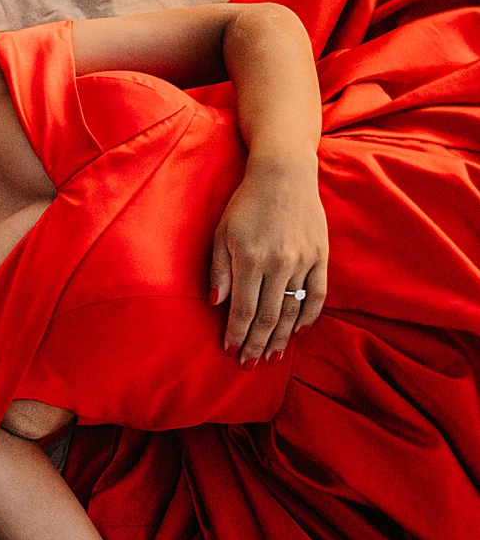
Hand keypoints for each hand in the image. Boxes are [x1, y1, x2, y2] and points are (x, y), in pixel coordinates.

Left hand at [211, 152, 327, 363]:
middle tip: (249, 364)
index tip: (230, 351)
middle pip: (268, 316)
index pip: (242, 309)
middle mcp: (279, 263)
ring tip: (271, 357)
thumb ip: (219, 270)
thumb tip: (217, 304)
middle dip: (256, 344)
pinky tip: (297, 332)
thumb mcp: (221, 233)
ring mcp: (303, 261)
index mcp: (250, 259)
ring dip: (281, 338)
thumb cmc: (245, 204)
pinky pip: (317, 295)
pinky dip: (308, 317)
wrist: (284, 175)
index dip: (236, 334)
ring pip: (293, 310)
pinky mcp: (321, 256)